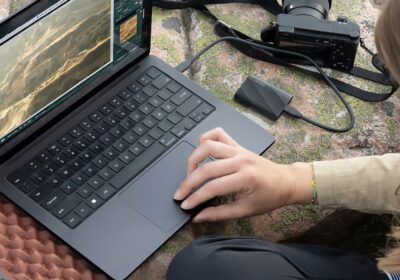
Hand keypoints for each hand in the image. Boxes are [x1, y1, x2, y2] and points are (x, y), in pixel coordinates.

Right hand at [173, 128, 312, 222]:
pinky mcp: (238, 145)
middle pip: (206, 168)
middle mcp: (241, 160)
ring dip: (193, 159)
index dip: (195, 198)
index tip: (184, 205)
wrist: (286, 182)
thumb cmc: (269, 197)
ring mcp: (239, 150)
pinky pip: (218, 134)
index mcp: (245, 179)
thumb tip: (198, 216)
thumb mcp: (245, 211)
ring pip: (207, 146)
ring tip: (189, 173)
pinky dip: (205, 139)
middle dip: (188, 182)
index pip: (212, 188)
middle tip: (179, 193)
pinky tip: (201, 150)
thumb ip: (219, 213)